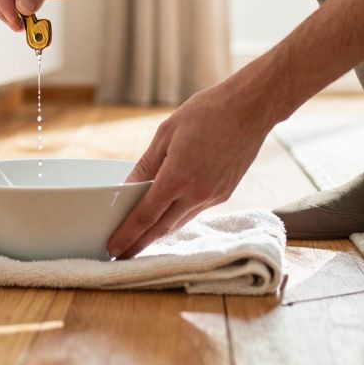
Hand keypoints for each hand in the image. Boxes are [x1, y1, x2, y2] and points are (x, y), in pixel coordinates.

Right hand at [0, 0, 111, 30]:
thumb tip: (22, 9)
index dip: (3, 2)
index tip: (16, 20)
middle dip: (3, 10)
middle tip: (20, 27)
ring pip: (0, 0)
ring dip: (9, 15)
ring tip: (26, 27)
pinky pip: (14, 6)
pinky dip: (18, 17)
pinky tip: (29, 24)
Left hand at [106, 83, 274, 258]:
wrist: (250, 109)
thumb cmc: (206, 113)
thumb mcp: (166, 133)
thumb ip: (146, 165)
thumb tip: (127, 188)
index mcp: (178, 177)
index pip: (146, 216)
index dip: (127, 235)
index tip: (113, 249)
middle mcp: (197, 193)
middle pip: (162, 228)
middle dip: (139, 244)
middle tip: (121, 254)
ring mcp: (214, 196)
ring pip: (180, 221)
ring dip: (159, 232)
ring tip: (140, 238)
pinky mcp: (225, 193)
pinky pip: (195, 211)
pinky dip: (178, 216)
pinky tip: (167, 215)